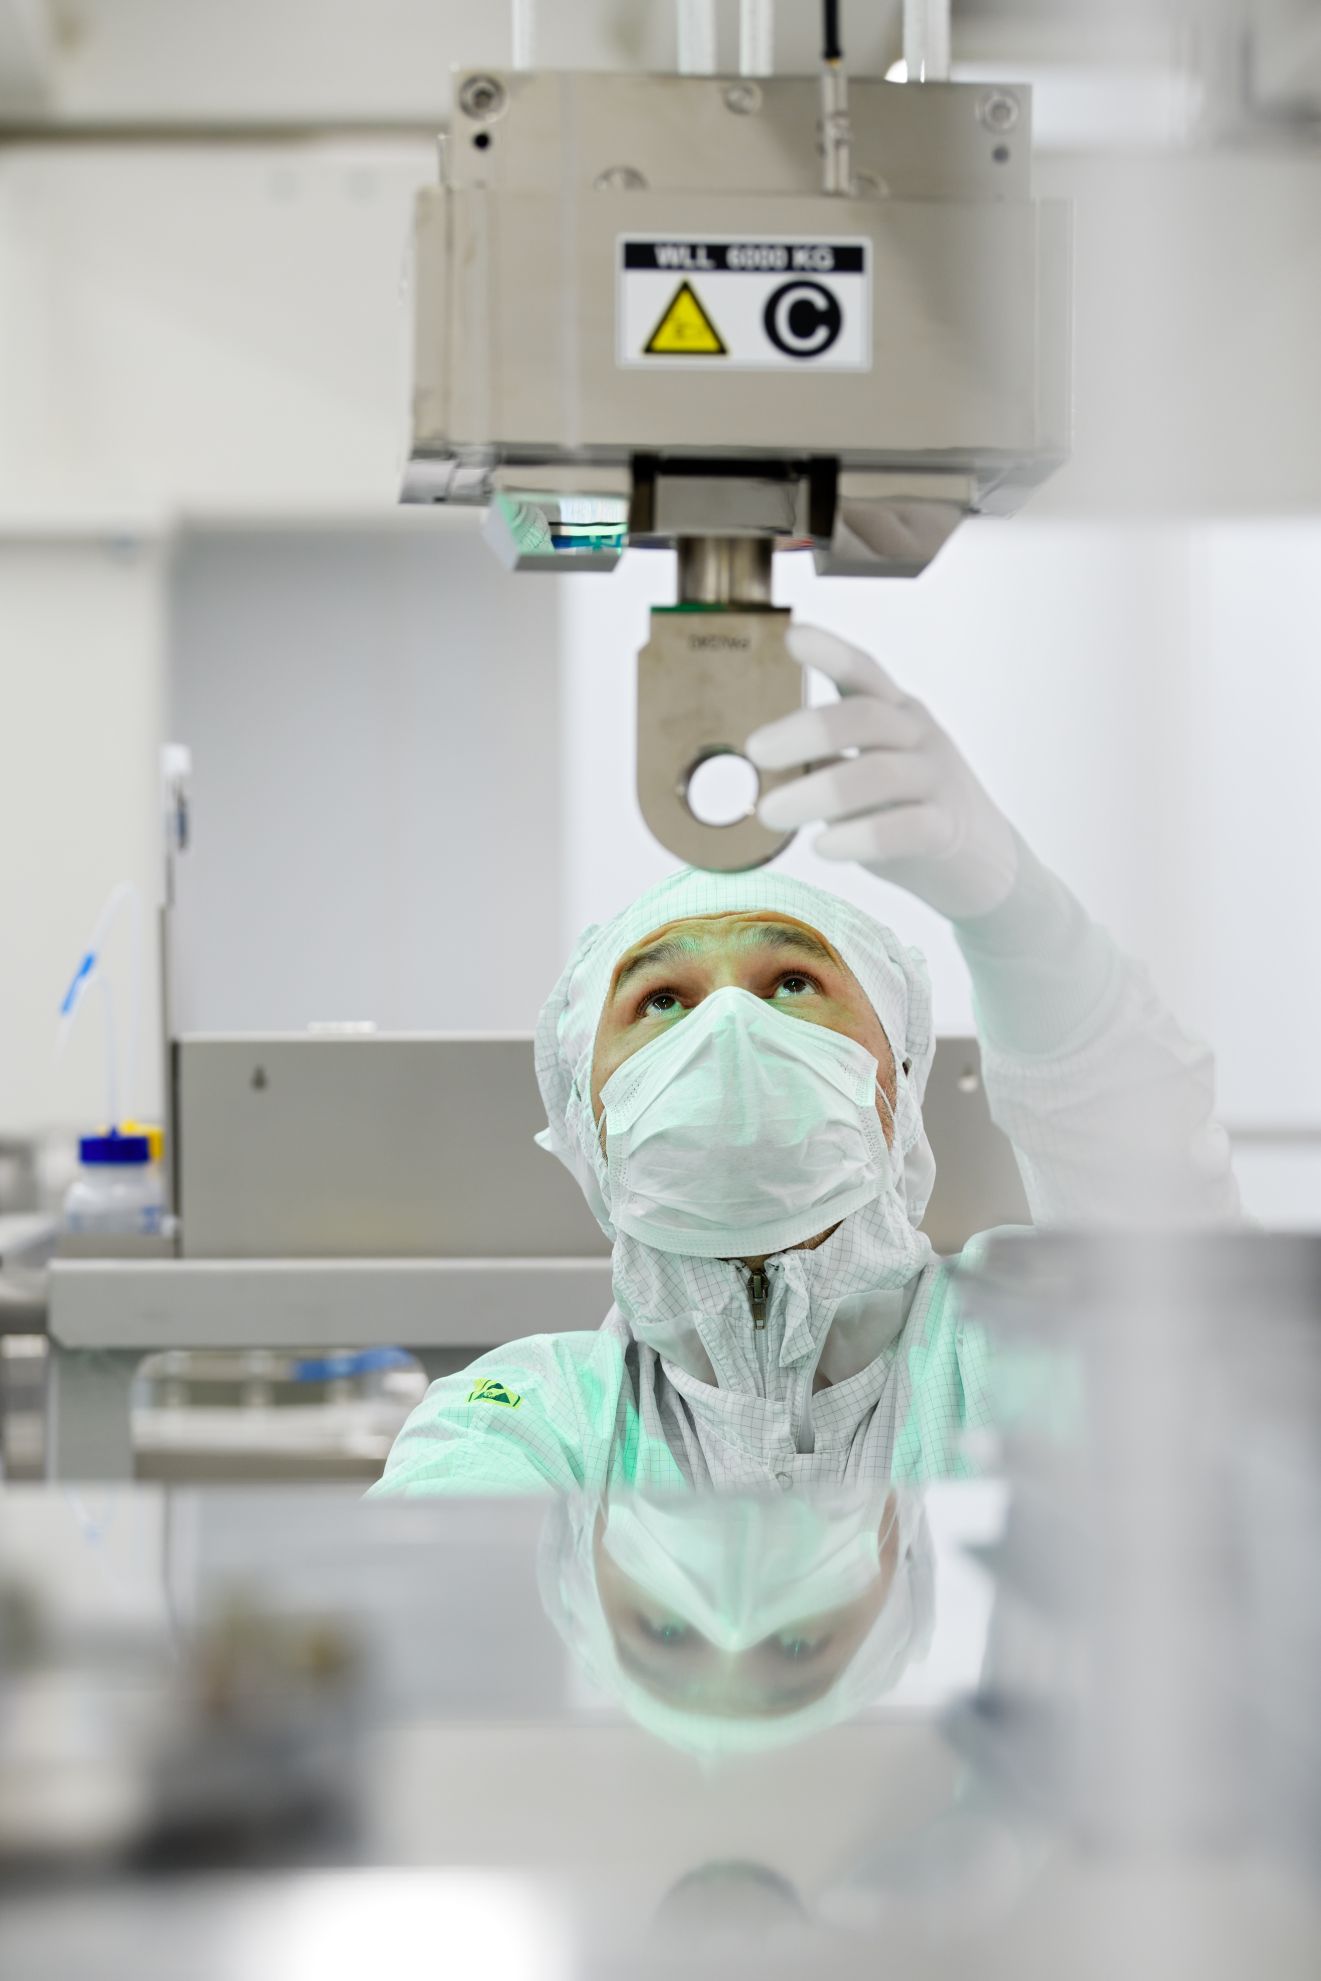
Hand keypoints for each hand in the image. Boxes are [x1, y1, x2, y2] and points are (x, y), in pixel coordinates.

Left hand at [746, 625, 1018, 920]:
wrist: (983, 863)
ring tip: (769, 813)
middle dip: (807, 731)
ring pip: (879, 774)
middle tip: (756, 752)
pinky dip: (859, 836)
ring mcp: (936, 781)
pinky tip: (823, 847)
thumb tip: (764, 759)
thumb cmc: (909, 810)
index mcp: (896, 715)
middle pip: (864, 718)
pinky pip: (905, 828)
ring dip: (817, 792)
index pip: (865, 673)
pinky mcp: (946, 831)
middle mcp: (918, 737)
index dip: (832, 653)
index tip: (793, 637)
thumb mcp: (869, 774)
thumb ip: (828, 760)